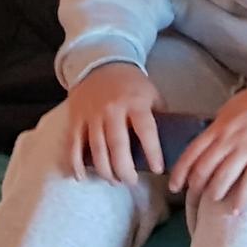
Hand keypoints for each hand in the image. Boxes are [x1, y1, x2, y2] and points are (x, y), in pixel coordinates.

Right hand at [66, 63, 162, 182]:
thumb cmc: (131, 84)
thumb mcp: (151, 94)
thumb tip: (173, 141)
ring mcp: (91, 115)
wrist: (100, 64)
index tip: (158, 170)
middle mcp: (112, 110)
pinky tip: (81, 177)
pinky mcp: (75, 119)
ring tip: (114, 181)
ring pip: (96, 149)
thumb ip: (159, 116)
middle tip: (130, 182)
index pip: (146, 131)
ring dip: (105, 170)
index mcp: (136, 103)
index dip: (153, 152)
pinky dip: (75, 163)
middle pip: (117, 145)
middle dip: (124, 169)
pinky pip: (73, 145)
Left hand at [169, 75, 246, 213]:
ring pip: (223, 177)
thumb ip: (221, 124)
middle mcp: (229, 138)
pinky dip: (242, 199)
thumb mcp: (235, 107)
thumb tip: (209, 138)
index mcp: (220, 125)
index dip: (180, 172)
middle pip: (203, 168)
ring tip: (214, 203)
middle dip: (196, 186)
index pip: (192, 152)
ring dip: (215, 193)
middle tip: (194, 198)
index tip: (174, 186)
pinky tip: (238, 210)